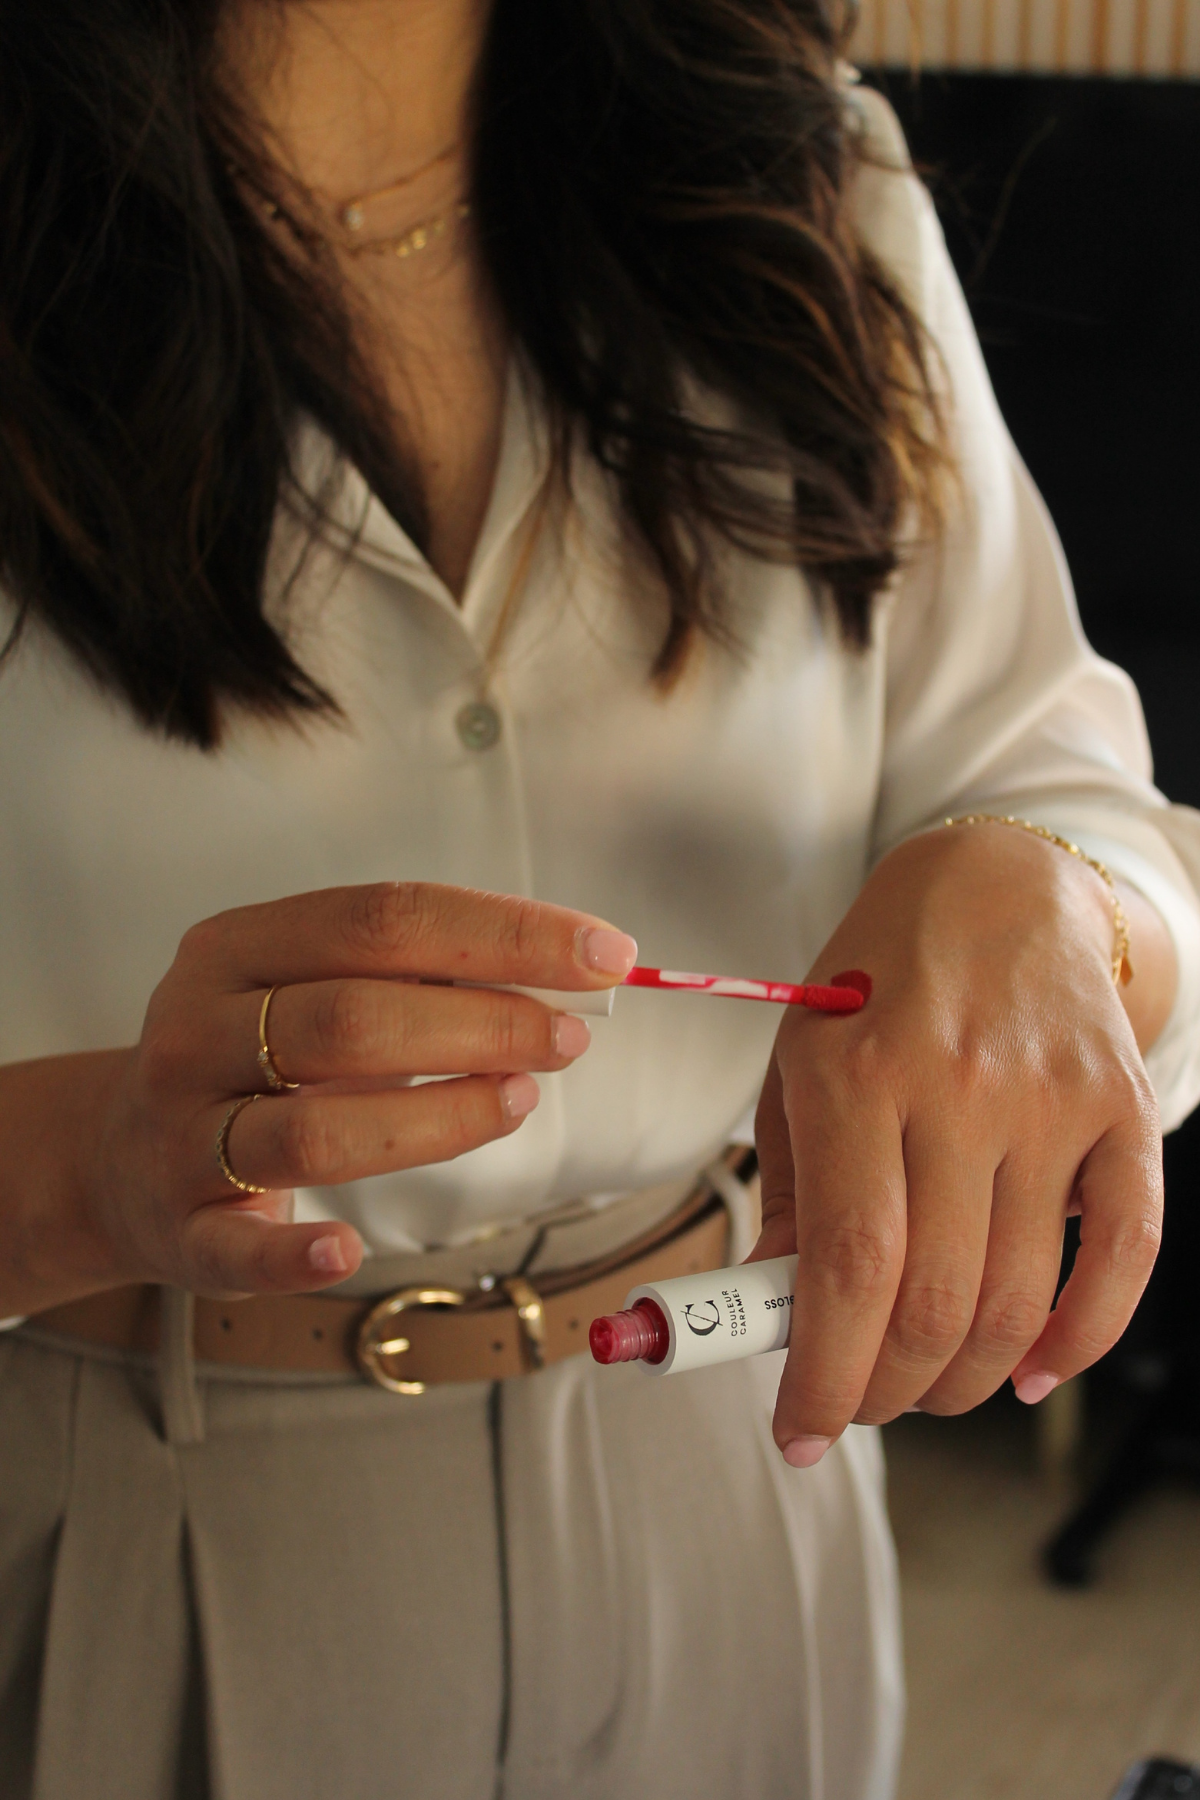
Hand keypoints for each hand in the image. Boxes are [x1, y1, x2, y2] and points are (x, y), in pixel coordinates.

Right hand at [5, 884, 636, 1311]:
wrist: (116, 1159)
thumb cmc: (253, 1062)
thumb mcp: (309, 991)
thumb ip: (415, 980)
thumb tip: (562, 976)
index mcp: (236, 947)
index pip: (382, 918)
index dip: (504, 932)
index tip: (606, 954)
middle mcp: (197, 1030)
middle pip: (352, 1018)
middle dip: (484, 1022)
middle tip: (569, 1036)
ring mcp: (183, 1132)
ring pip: (315, 1128)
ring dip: (437, 1118)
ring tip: (519, 1100)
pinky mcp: (180, 1227)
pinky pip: (237, 1246)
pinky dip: (294, 1252)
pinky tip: (350, 1247)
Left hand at [752, 822, 1169, 1466]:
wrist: (999, 884)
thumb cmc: (878, 977)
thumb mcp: (799, 1058)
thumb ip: (788, 1185)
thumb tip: (779, 1304)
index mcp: (855, 1077)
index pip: (847, 1268)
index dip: (824, 1373)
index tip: (801, 1432)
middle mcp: (957, 1092)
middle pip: (931, 1301)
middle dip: (888, 1390)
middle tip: (861, 1407)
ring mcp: (1050, 1105)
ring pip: (1017, 1299)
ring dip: (965, 1378)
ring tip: (927, 1387)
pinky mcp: (1119, 1112)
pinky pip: (1123, 1255)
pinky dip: (1081, 1339)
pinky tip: (1033, 1374)